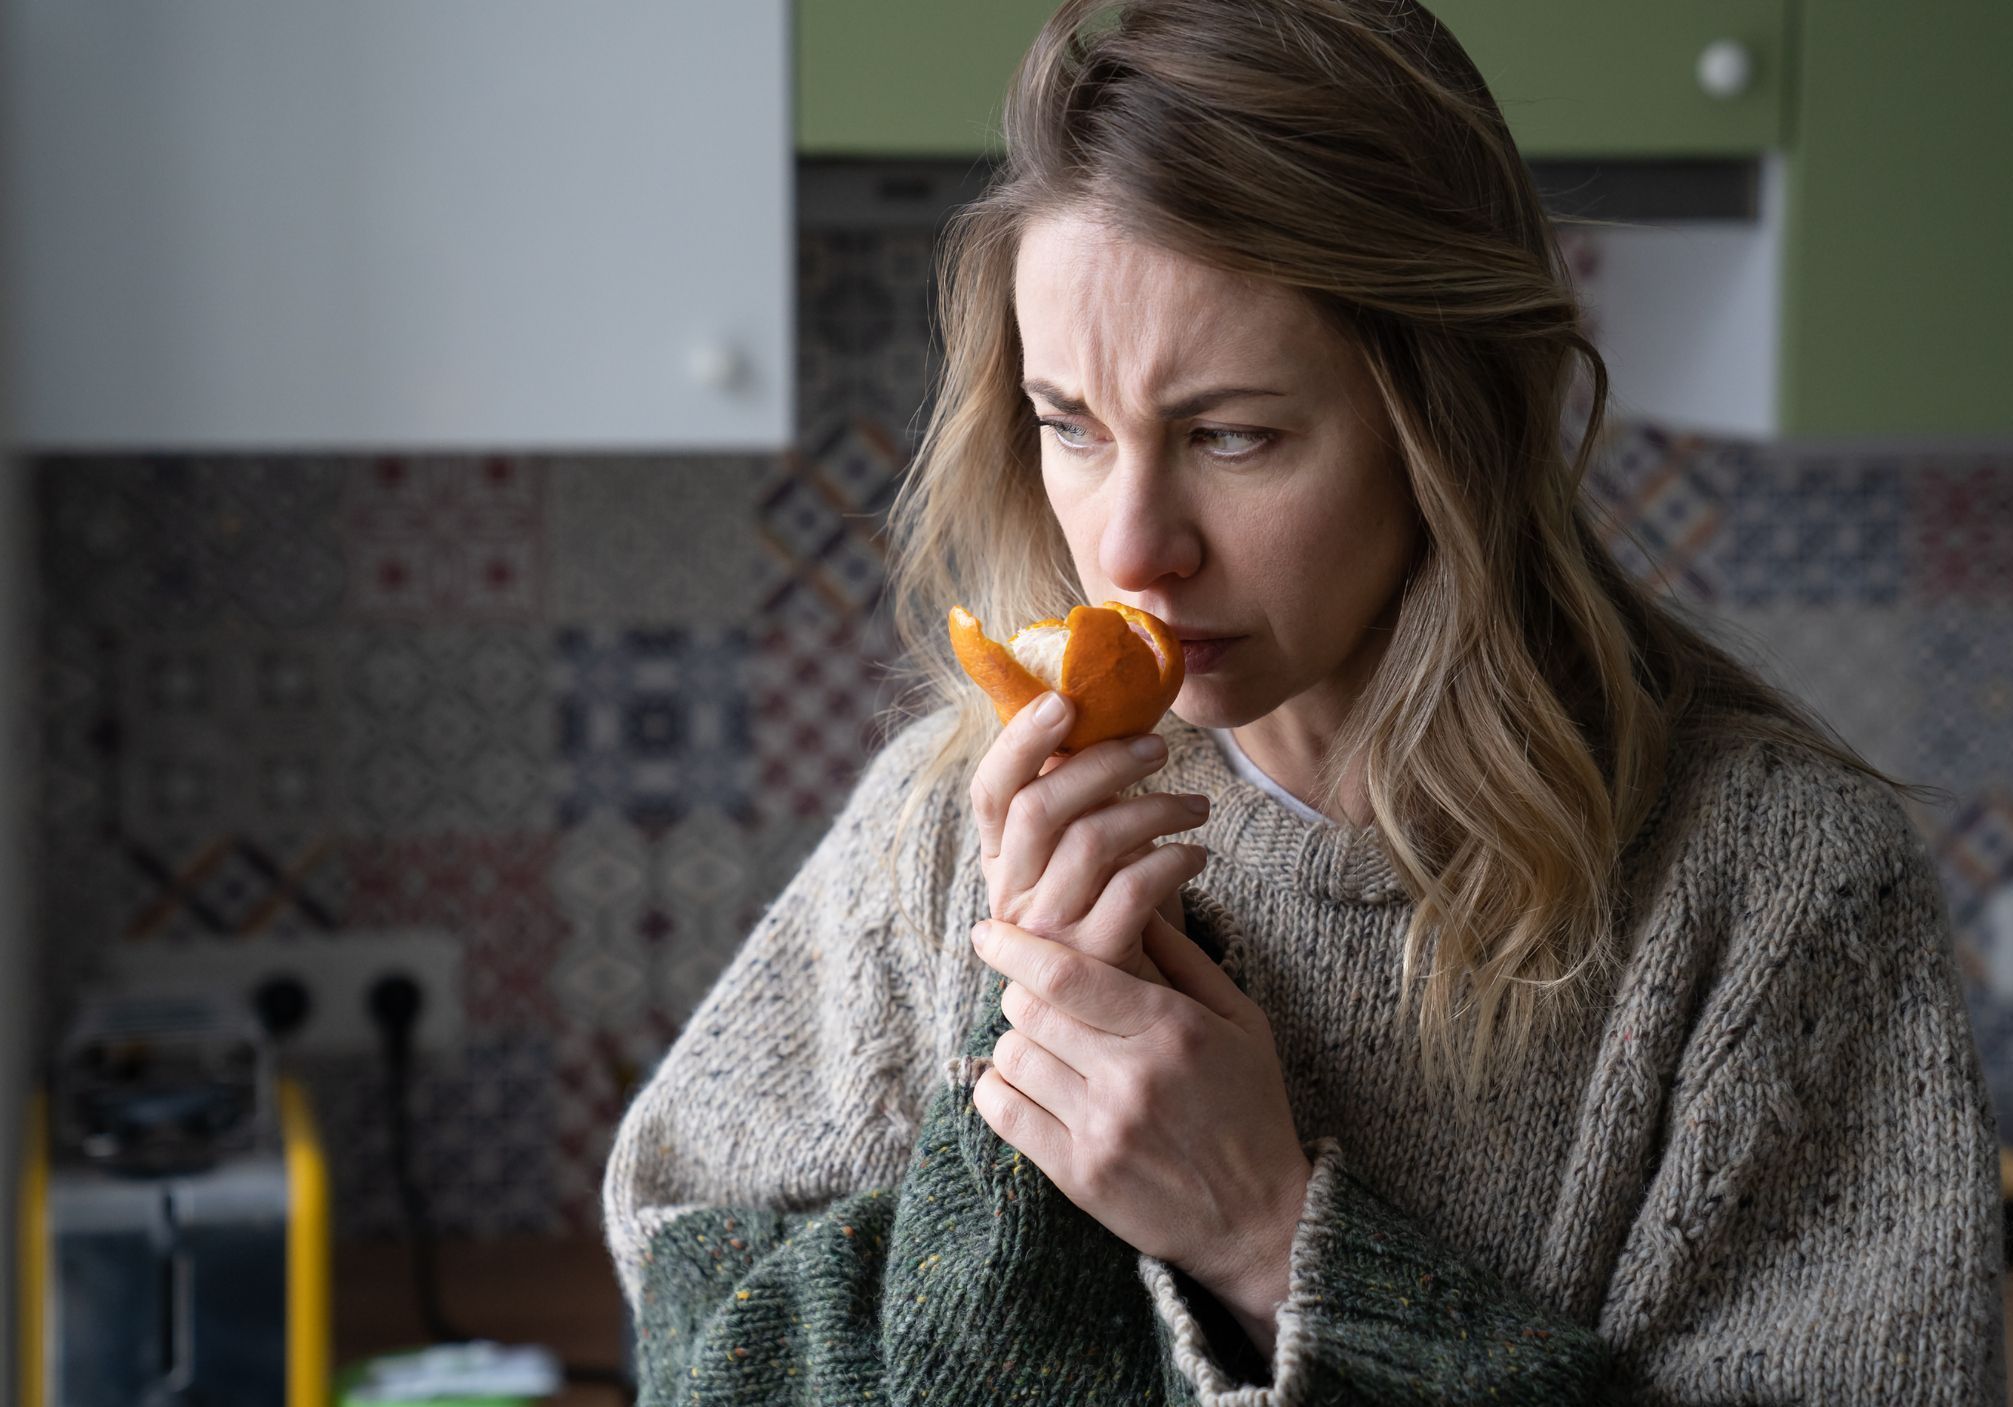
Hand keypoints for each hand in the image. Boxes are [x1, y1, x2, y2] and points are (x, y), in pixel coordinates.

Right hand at [968, 690, 1208, 986]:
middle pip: (1040, 807)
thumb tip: (1097, 718)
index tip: (1063, 700)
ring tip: (1197, 806)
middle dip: (1105, 763)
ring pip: (1093, 840)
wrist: (1124, 1022)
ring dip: (1155, 808)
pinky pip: (1135, 888)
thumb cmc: (1110, 918)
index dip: (1019, 740)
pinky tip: (1197, 855)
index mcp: (1001, 861)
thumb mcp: (1080, 860)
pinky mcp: (1095, 959)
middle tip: (1159, 747)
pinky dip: (1174, 859)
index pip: (990, 791)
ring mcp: (1049, 931)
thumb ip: (1076, 805)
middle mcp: (1012, 895)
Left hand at [968, 911, 1313, 1303]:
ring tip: (1042, 1048)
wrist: (1260, 1218)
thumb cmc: (1251, 1108)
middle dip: (1019, 993)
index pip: (1066, 974)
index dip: (1015, 947)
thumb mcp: (1242, 1022)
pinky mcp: (1080, 1176)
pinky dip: (998, 1090)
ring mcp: (1103, 1129)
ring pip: (1012, 1057)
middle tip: (1034, 998)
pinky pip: (1003, 1114)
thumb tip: (1134, 910)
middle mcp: (1133, 1076)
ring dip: (1015, 1043)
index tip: (987, 933)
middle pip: (1029, 1010)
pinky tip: (1023, 1086)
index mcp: (1172, 1028)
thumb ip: (1185, 961)